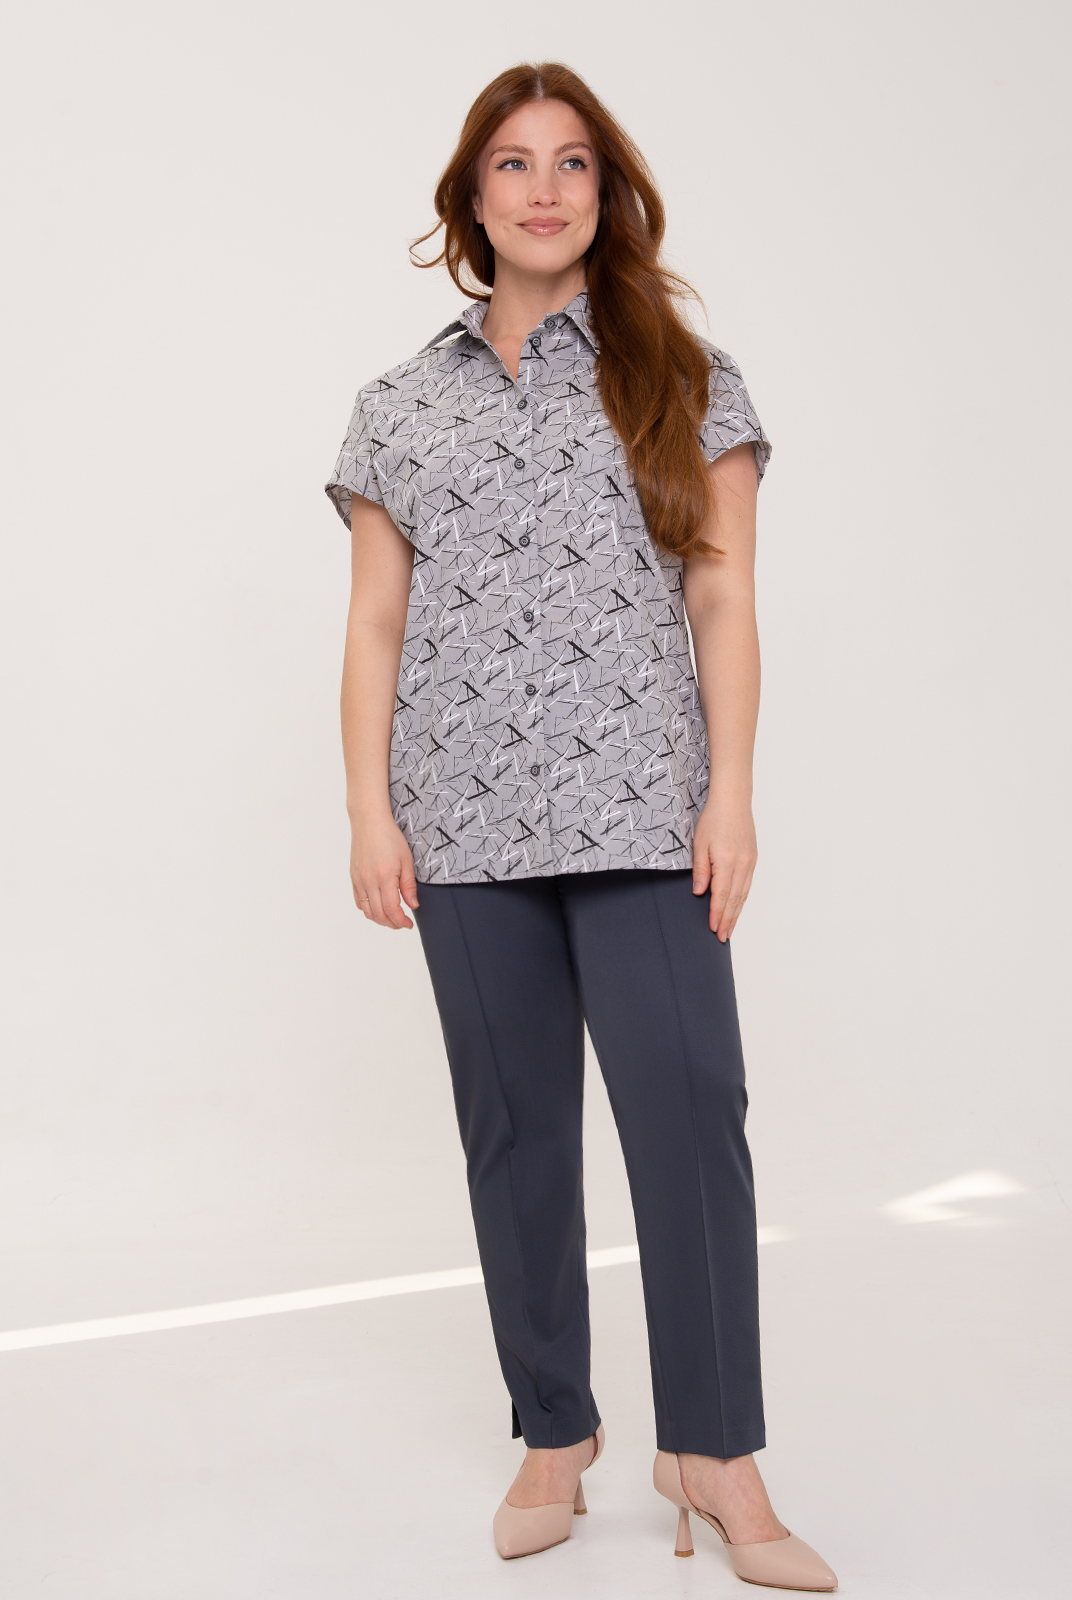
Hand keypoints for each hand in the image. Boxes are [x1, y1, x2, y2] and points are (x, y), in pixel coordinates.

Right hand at [349, 810, 418, 929]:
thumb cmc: (389, 837)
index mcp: (384, 877)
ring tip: (392, 918)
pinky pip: (359, 902)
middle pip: (379, 915)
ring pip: (367, 911)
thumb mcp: (406, 860)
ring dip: (380, 920)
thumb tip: (413, 905)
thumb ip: (409, 885)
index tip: (408, 924)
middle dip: (392, 924)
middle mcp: (369, 881)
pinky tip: (378, 908)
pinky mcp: (353, 878)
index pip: (392, 910)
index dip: (401, 921)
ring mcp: (359, 880)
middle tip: (402, 923)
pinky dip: (369, 910)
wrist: (369, 822)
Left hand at [692, 797, 756, 940]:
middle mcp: (742, 864)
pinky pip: (747, 885)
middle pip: (735, 899)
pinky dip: (742, 900)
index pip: (721, 895)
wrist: (733, 801)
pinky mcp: (753, 859)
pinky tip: (737, 908)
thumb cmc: (713, 819)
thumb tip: (699, 893)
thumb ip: (700, 870)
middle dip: (728, 920)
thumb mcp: (699, 844)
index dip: (717, 914)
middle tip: (722, 937)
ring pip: (743, 894)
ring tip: (730, 928)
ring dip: (736, 913)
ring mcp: (750, 862)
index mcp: (727, 861)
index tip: (714, 929)